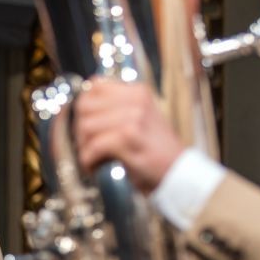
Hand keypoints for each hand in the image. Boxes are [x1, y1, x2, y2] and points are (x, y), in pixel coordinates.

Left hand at [72, 77, 183, 192]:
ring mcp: (133, 119)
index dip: (84, 108)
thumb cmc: (154, 150)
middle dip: (80, 129)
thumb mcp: (140, 118)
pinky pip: (93, 147)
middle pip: (85, 106)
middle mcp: (136, 101)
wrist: (179, 173)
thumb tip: (83, 102)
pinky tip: (96, 167)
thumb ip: (116, 107)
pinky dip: (89, 160)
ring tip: (94, 158)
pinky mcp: (128, 140)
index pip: (94, 87)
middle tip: (89, 146)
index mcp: (138, 92)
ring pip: (86, 127)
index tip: (89, 126)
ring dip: (84, 147)